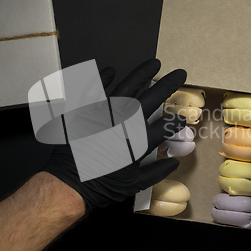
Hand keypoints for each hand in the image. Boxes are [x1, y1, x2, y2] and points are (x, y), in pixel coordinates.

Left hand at [42, 59, 186, 212]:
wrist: (70, 184)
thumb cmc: (102, 186)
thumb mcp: (134, 184)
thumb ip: (157, 171)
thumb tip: (173, 163)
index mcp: (139, 140)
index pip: (166, 125)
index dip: (176, 121)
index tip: (181, 119)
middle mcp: (125, 122)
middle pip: (153, 97)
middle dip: (169, 84)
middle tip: (179, 74)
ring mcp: (105, 113)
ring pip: (127, 86)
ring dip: (143, 73)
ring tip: (154, 64)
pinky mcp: (86, 111)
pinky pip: (95, 89)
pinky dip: (102, 78)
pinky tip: (110, 70)